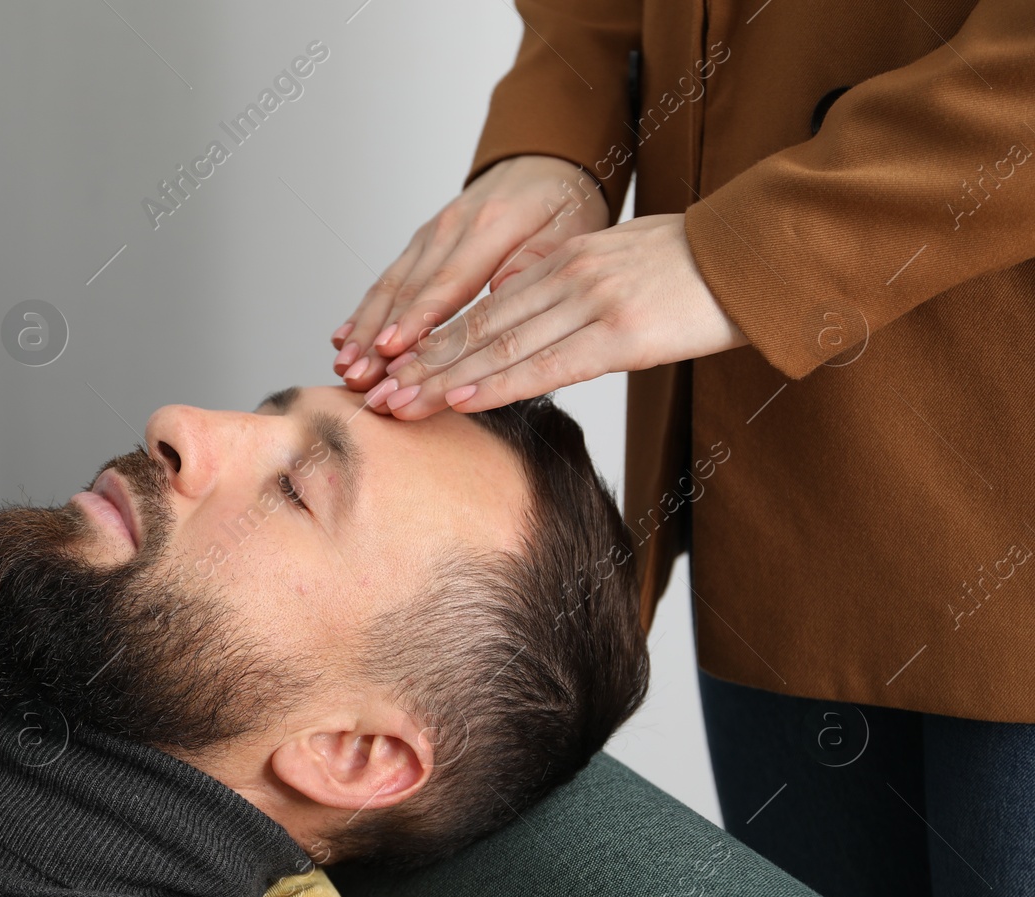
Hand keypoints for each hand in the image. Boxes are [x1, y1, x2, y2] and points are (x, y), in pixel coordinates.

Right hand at [331, 154, 610, 391]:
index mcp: (490, 226)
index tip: (392, 350)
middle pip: (407, 290)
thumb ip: (530, 270)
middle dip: (378, 337)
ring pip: (389, 286)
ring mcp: (430, 235)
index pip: (448, 282)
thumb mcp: (565, 233)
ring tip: (346, 367)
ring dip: (364, 330)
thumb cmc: (561, 205)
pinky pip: (387, 280)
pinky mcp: (420, 245)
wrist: (544, 165)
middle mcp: (451, 228)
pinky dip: (364, 312)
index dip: (417, 319)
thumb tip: (498, 310)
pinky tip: (344, 339)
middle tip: (360, 376)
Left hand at [358, 213, 749, 418]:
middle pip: (477, 329)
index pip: (482, 308)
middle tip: (375, 395)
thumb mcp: (621, 264)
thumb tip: (530, 315)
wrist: (760, 254)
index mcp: (564, 261)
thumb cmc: (699, 269)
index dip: (433, 342)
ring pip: (499, 347)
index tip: (394, 368)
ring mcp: (591, 303)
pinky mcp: (621, 333)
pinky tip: (461, 399)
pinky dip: (498, 384)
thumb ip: (570, 288)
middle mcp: (567, 278)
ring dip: (443, 380)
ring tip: (400, 405)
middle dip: (421, 365)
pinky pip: (546, 364)